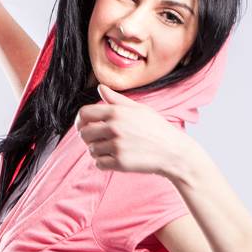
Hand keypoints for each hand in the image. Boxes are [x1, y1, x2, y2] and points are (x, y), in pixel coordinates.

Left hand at [74, 83, 189, 177]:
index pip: (84, 114)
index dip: (80, 121)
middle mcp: (114, 127)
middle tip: (100, 141)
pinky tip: (114, 159)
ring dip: (98, 151)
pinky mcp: (120, 162)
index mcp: (116, 112)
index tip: (83, 126)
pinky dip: (103, 163)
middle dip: (88, 138)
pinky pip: (99, 164)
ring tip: (112, 149)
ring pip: (91, 150)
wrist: (172, 150)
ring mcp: (116, 146)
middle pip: (84, 134)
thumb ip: (116, 100)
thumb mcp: (138, 108)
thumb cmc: (156, 128)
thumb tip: (100, 87)